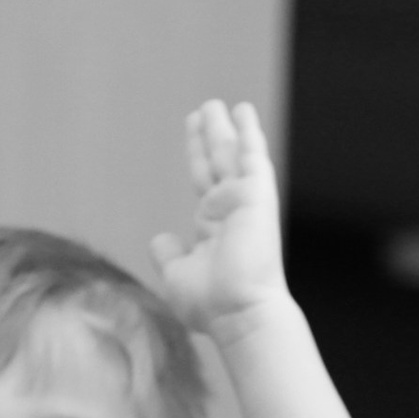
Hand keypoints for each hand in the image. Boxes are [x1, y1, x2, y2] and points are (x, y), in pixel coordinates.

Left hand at [151, 101, 288, 335]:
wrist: (238, 313)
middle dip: (210, 137)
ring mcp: (245, 203)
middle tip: (205, 110)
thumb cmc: (209, 305)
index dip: (197, 156)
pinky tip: (243, 111)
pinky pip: (253, 156)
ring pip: (231, 155)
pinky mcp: (258, 197)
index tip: (194, 133)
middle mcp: (230, 212)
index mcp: (213, 228)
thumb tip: (160, 237)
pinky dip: (249, 133)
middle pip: (217, 163)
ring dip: (225, 128)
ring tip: (217, 104)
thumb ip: (167, 254)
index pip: (203, 182)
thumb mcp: (176, 277)